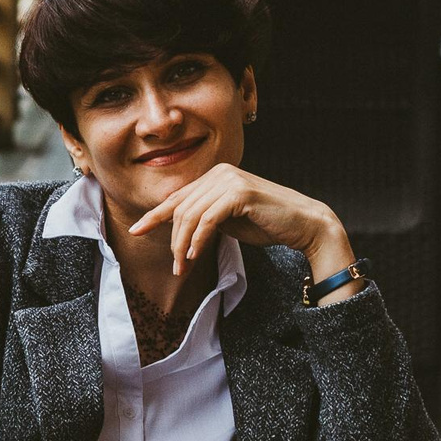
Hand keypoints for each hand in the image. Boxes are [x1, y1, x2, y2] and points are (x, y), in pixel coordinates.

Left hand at [126, 163, 357, 283]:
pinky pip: (208, 219)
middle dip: (173, 240)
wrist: (304, 224)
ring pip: (191, 215)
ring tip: (184, 267)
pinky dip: (198, 240)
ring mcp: (230, 179)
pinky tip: (196, 256)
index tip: (136, 230)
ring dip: (184, 245)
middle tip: (176, 267)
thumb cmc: (267, 224)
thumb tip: (177, 230)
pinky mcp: (240, 193)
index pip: (178, 197)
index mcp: (215, 175)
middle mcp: (220, 172)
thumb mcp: (227, 220)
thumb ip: (204, 218)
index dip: (155, 215)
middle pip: (181, 208)